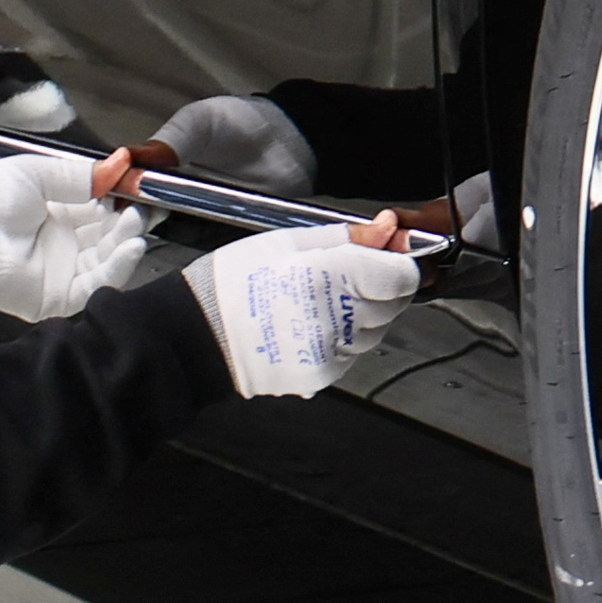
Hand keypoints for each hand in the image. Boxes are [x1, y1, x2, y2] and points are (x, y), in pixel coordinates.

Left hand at [0, 149, 152, 323]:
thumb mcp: (37, 172)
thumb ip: (81, 174)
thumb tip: (119, 164)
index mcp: (54, 213)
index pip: (99, 209)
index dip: (121, 199)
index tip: (140, 187)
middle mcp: (61, 243)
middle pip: (108, 235)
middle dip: (128, 220)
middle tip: (144, 205)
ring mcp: (61, 271)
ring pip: (107, 260)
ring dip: (126, 242)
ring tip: (137, 223)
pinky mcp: (59, 297)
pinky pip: (96, 286)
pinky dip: (118, 268)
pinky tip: (130, 248)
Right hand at [183, 222, 420, 396]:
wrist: (200, 333)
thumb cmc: (235, 280)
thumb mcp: (290, 241)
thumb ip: (348, 236)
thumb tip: (388, 228)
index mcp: (331, 274)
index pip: (402, 276)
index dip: (399, 262)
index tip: (386, 256)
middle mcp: (336, 316)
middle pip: (393, 304)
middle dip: (378, 287)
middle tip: (341, 276)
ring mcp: (331, 350)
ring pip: (374, 330)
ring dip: (359, 315)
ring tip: (317, 301)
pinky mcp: (323, 374)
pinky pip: (351, 354)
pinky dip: (340, 339)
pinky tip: (308, 324)